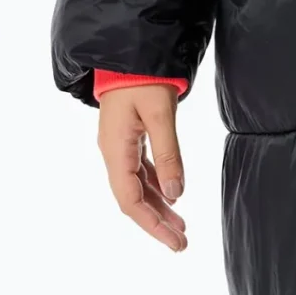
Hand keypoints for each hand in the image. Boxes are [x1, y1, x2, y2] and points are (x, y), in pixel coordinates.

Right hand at [97, 84, 187, 250]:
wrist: (130, 50)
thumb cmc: (144, 77)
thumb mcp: (161, 114)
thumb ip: (169, 154)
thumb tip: (177, 192)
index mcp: (115, 150)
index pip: (130, 199)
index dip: (151, 224)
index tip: (174, 242)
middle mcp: (113, 152)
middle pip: (133, 198)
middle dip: (156, 222)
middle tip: (182, 243)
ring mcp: (120, 146)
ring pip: (138, 186)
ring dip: (159, 206)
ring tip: (182, 226)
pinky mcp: (130, 138)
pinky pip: (142, 171)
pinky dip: (158, 186)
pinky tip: (173, 195)